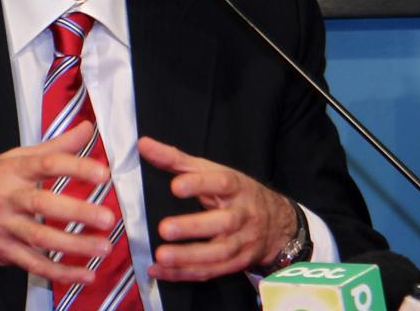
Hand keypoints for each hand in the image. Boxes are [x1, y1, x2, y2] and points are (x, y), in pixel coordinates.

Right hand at [0, 121, 115, 284]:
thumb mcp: (14, 158)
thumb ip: (55, 146)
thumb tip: (85, 129)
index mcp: (12, 170)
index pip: (46, 164)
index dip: (75, 167)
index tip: (101, 173)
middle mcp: (7, 198)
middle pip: (43, 205)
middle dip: (77, 212)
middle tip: (106, 217)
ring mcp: (4, 228)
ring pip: (40, 239)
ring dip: (74, 246)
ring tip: (102, 247)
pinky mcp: (4, 252)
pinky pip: (34, 265)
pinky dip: (61, 272)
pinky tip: (84, 274)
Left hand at [138, 136, 296, 281]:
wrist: (276, 223)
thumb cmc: (235, 192)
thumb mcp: (211, 171)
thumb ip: (175, 159)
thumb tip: (143, 145)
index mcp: (236, 187)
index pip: (221, 183)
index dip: (199, 184)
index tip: (175, 186)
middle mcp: (241, 214)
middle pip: (222, 222)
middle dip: (193, 227)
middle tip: (165, 228)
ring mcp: (241, 242)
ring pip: (217, 253)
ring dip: (188, 257)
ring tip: (161, 256)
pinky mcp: (236, 264)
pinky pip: (210, 272)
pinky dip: (184, 274)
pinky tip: (159, 270)